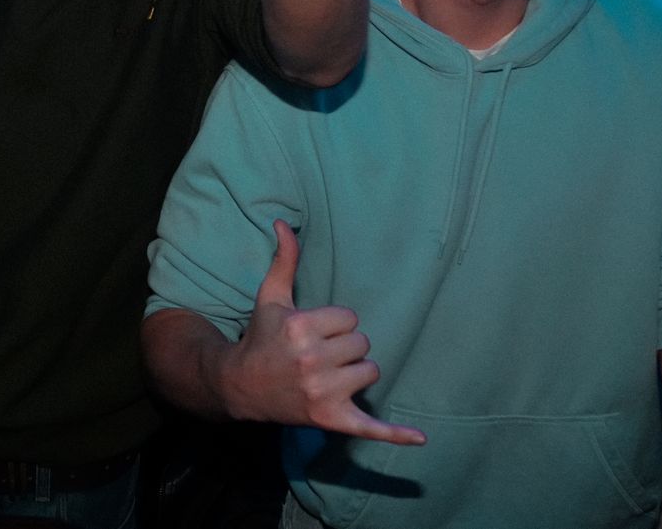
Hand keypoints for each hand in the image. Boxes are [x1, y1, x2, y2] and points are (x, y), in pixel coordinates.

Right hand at [219, 221, 424, 444]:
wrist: (240, 386)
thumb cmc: (260, 338)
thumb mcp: (271, 297)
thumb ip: (284, 261)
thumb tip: (283, 223)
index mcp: (301, 328)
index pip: (350, 319)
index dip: (335, 324)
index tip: (313, 332)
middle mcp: (312, 361)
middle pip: (362, 345)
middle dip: (345, 348)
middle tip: (318, 354)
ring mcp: (322, 393)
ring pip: (370, 372)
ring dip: (355, 372)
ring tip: (327, 375)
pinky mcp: (330, 419)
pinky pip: (370, 427)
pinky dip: (394, 434)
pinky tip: (420, 438)